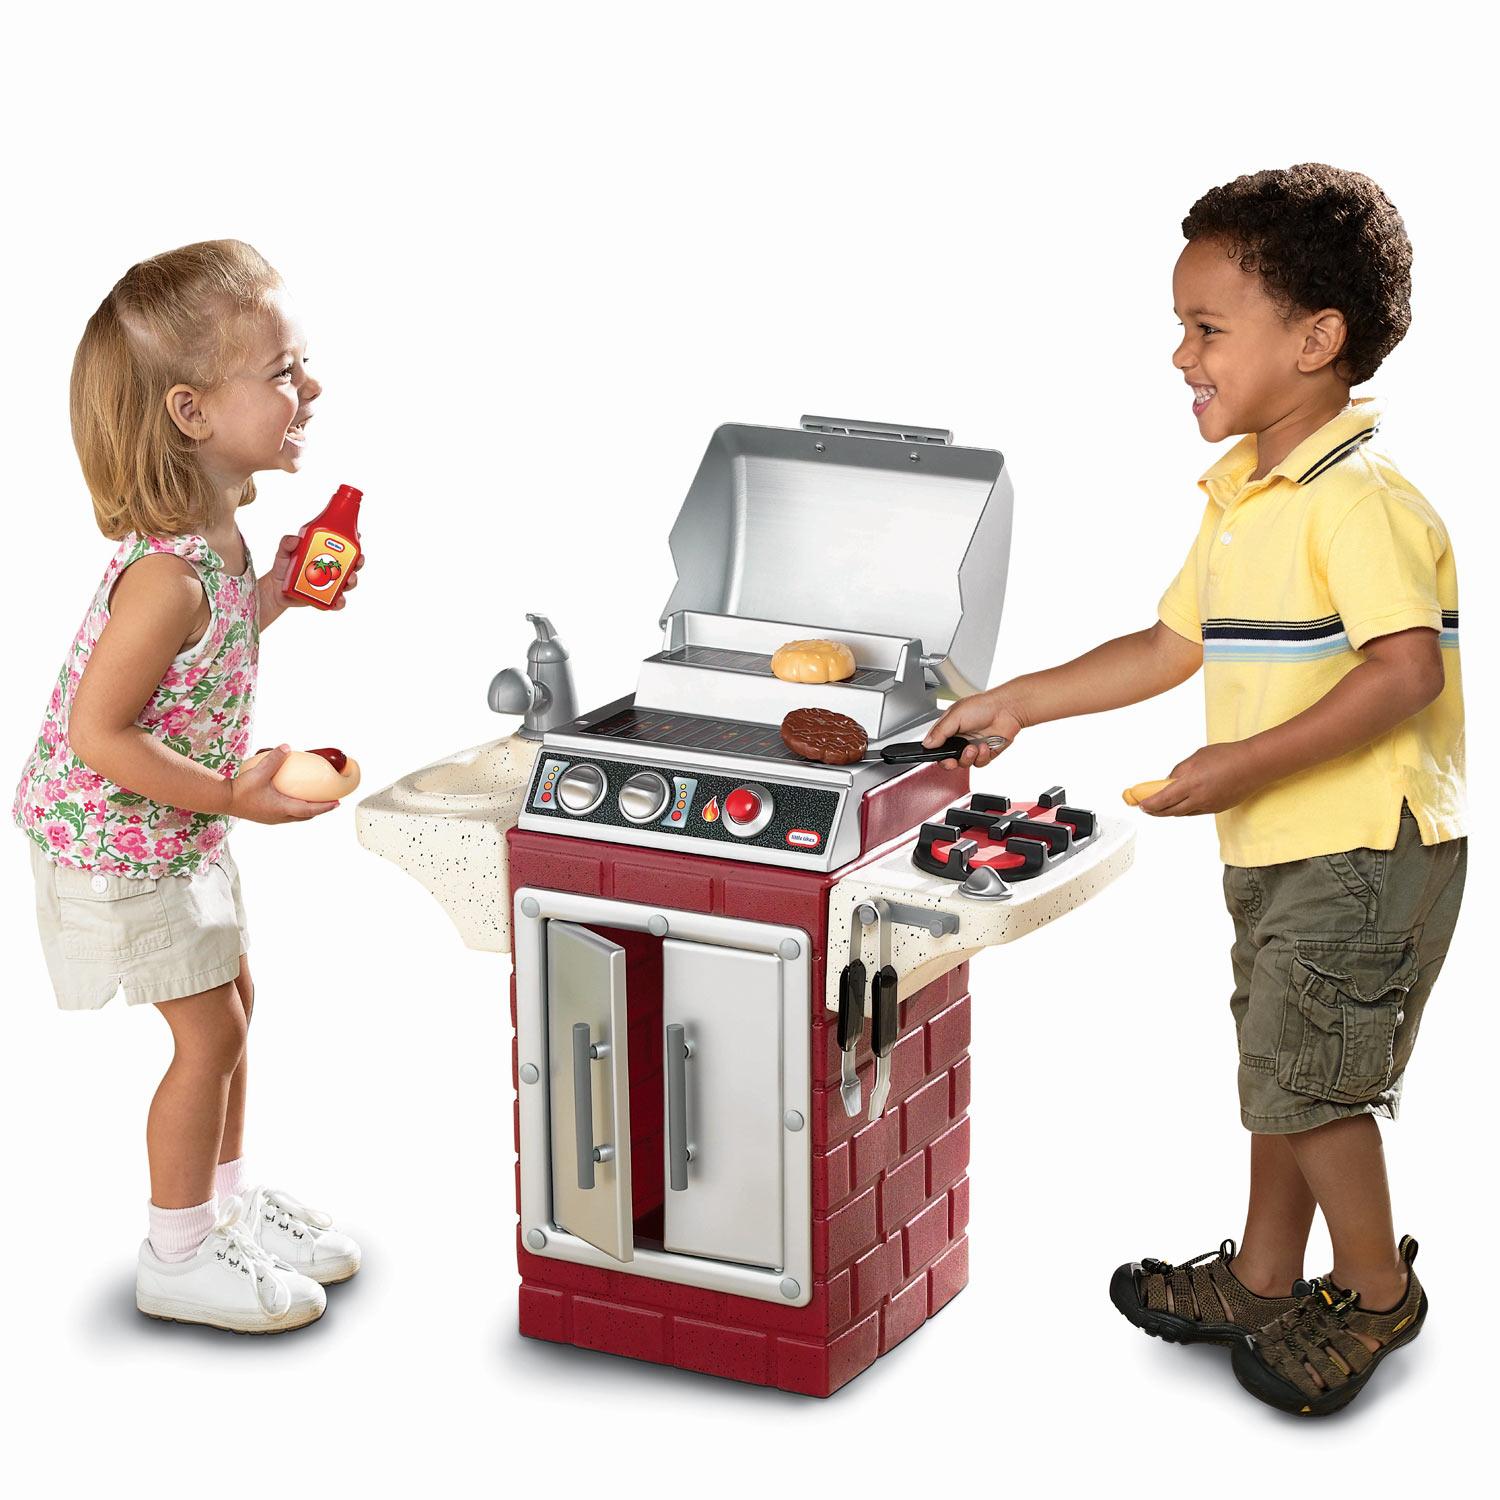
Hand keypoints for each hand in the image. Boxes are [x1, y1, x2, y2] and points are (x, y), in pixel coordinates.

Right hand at [228, 745, 340, 823]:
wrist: (223, 800)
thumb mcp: (259, 772)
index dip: (325, 807)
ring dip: (307, 809)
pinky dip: (296, 807)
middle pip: (306, 815)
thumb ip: (274, 759)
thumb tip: (287, 747)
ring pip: (297, 816)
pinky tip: (293, 796)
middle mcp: (280, 817)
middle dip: (319, 808)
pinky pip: (287, 813)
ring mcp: (273, 818)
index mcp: (282, 809)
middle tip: (330, 800)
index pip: (310, 810)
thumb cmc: (240, 790)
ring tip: (314, 798)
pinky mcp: (266, 816)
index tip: (337, 803)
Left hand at [271, 535, 366, 609]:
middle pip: (352, 565)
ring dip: (352, 581)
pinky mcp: (326, 599)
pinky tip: (338, 600)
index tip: (359, 538)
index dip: (353, 543)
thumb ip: (286, 543)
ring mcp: (331, 584)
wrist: (276, 589)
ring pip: (348, 583)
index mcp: (325, 554)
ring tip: (349, 580)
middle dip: (359, 562)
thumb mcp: (283, 552)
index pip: (343, 547)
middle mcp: (332, 569)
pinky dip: (340, 602)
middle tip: (358, 560)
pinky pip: (337, 602)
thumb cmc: (283, 567)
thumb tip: (295, 539)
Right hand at [920, 688, 1023, 768]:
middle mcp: (960, 738)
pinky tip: (985, 746)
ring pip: (963, 763)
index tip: (940, 756)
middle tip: (952, 761)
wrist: (1007, 709)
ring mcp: (972, 746)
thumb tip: (927, 743)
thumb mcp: (955, 715)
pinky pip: (979, 763)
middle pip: (948, 759)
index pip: (936, 745)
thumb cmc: (984, 705)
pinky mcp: (985, 753)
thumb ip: (940, 731)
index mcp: (949, 727)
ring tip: (974, 747)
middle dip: (950, 762)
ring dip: (968, 757)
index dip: (936, 754)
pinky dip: (982, 756)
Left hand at [1139, 742, 1266, 815]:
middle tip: (1147, 808)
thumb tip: (1168, 780)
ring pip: (1183, 813)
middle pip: (1170, 811)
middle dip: (1156, 811)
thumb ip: (1180, 770)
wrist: (1254, 765)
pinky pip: (1196, 812)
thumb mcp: (1196, 757)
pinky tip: (1181, 804)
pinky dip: (1185, 809)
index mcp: (1191, 783)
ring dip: (1170, 811)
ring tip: (1161, 806)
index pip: (1163, 799)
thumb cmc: (1227, 756)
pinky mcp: (1218, 808)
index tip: (1141, 804)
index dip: (1149, 804)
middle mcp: (1199, 798)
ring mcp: (1210, 805)